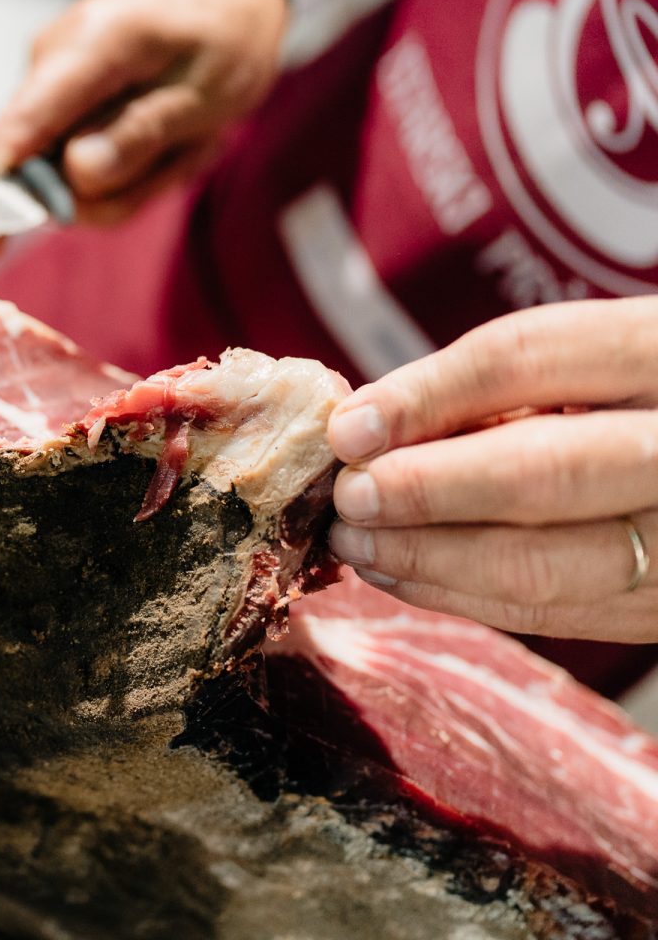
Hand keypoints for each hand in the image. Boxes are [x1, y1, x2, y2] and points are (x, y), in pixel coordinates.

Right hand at [0, 0, 287, 235]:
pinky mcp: (57, 101)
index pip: (23, 122)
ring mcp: (50, 80)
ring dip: (134, 177)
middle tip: (188, 152)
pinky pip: (80, 163)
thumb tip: (76, 171)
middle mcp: (53, 58)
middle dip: (119, 186)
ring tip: (184, 138)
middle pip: (49, 166)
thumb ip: (142, 131)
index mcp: (92, 43)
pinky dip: (128, 165)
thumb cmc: (224, 40)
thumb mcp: (207, 93)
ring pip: (71, 175)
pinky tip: (164, 133)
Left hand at [324, 298, 657, 641]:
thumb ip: (485, 387)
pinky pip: (552, 615)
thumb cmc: (630, 400)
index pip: (527, 361)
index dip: (425, 397)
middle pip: (544, 473)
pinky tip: (399, 574)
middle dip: (425, 490)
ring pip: (544, 564)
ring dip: (428, 558)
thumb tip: (361, 428)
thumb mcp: (579, 364)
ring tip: (356, 542)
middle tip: (348, 498)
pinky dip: (461, 596)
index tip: (348, 430)